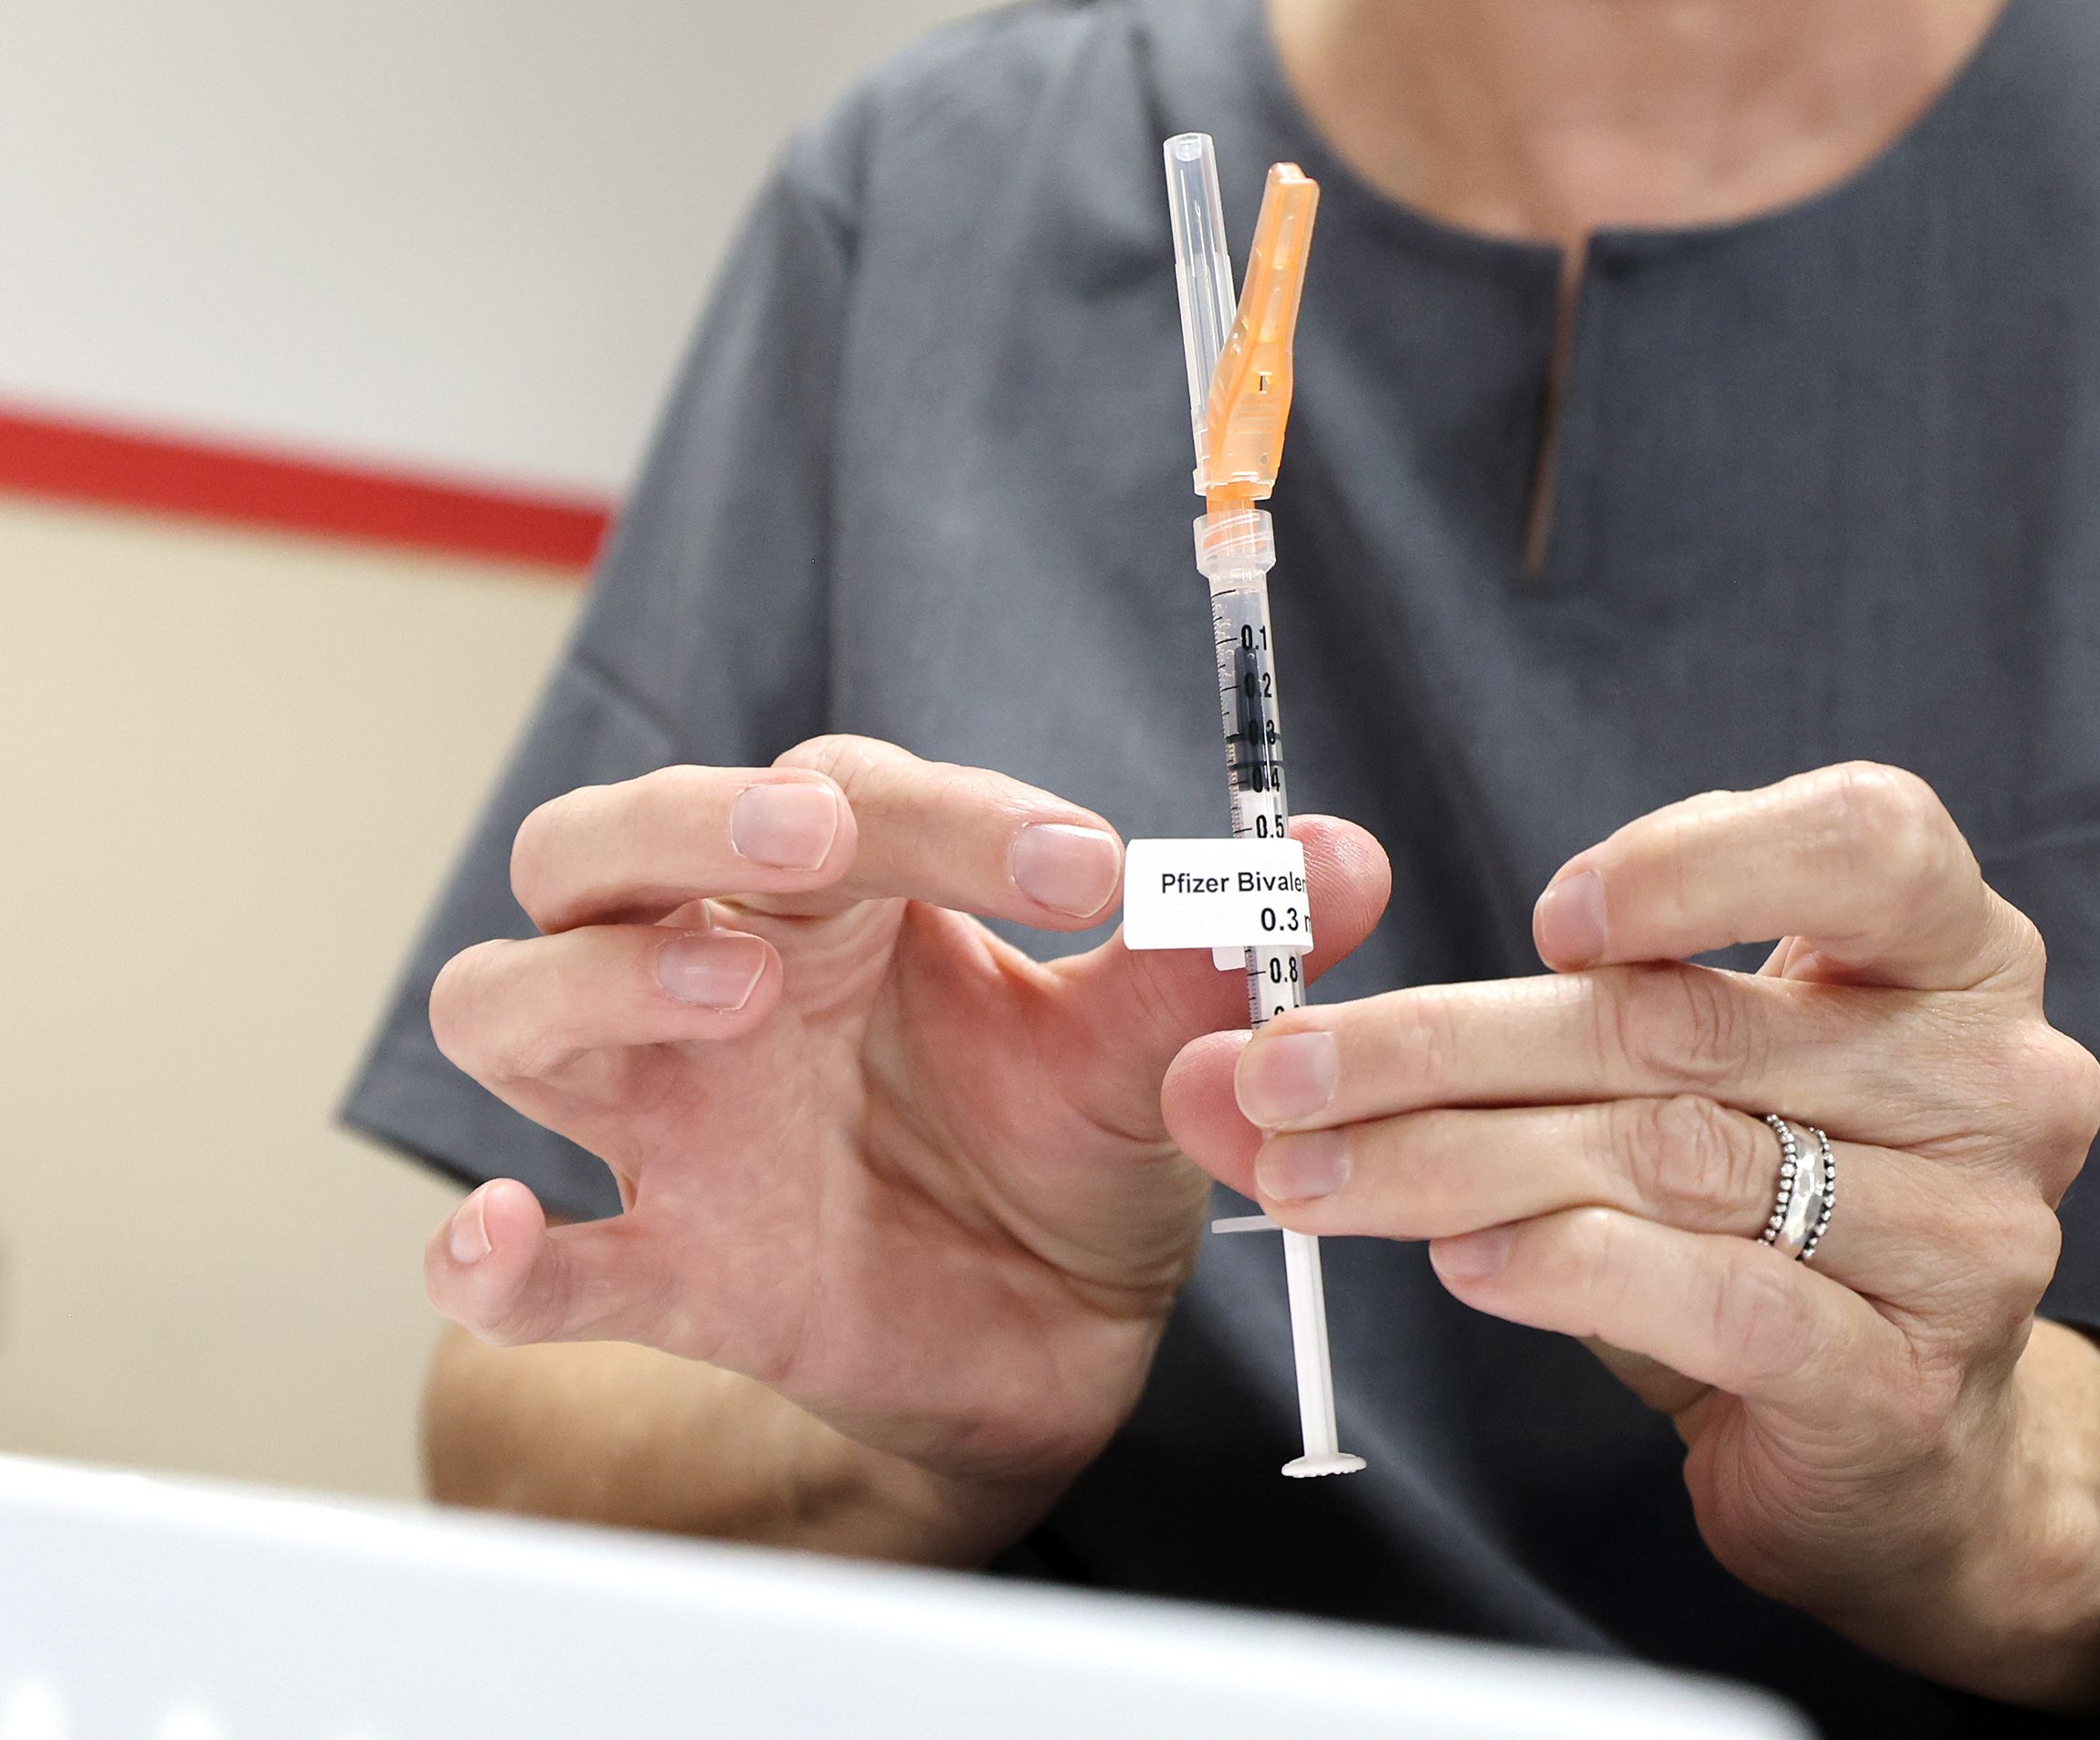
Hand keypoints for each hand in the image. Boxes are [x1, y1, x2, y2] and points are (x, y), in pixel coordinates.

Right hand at [423, 734, 1389, 1560]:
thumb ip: (1215, 955)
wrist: (1045, 1338)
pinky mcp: (661, 1268)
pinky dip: (486, 1256)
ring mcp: (668, 1121)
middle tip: (816, 851)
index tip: (1094, 870)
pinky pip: (519, 1266)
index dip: (955, 820)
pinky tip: (503, 1238)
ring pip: (514, 1002)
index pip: (847, 798)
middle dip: (694, 826)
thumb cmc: (1067, 1148)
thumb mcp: (1146, 1051)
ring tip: (733, 993)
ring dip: (598, 983)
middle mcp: (725, 975)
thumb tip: (1342, 857)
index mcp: (847, 898)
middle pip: (608, 845)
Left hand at [1165, 763, 2099, 1706]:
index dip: (1701, 858)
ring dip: (1460, 1161)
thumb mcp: (1662, 1087)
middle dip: (1452, 1045)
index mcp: (1953, 953)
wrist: (1899, 1439)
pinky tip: (1467, 1260)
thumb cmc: (1767, 1217)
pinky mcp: (1904, 1380)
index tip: (1548, 918)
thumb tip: (1220, 1057)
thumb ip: (1483, 1040)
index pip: (1867, 840)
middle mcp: (1990, 1078)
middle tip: (1287, 1073)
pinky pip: (1719, 1300)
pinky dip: (1572, 1270)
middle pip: (1691, 1026)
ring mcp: (1968, 1237)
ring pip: (1676, 1161)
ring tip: (1318, 1176)